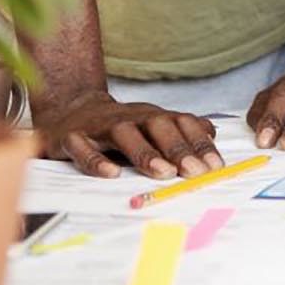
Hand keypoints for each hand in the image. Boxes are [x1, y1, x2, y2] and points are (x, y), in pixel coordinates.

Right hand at [34, 90, 223, 179]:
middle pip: (158, 126)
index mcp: (152, 116)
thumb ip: (180, 131)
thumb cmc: (119, 125)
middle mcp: (130, 117)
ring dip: (146, 153)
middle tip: (195, 171)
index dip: (200, 143)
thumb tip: (212, 134)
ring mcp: (100, 125)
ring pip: (124, 134)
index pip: (182, 123)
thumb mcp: (151, 125)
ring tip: (164, 172)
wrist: (69, 111)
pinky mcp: (70, 138)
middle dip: (179, 148)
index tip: (215, 166)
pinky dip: (96, 160)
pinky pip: (83, 147)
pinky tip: (111, 174)